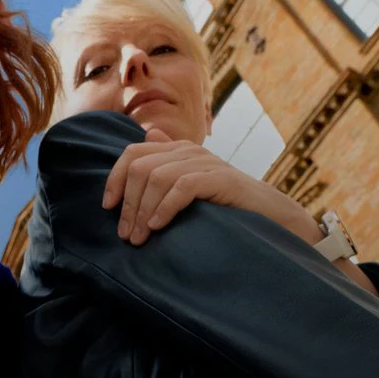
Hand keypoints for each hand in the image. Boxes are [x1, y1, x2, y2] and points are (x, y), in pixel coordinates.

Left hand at [102, 127, 316, 246]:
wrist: (270, 213)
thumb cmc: (225, 205)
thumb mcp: (189, 187)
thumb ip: (165, 167)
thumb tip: (143, 139)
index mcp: (177, 149)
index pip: (133, 153)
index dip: (115, 179)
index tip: (108, 207)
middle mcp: (188, 151)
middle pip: (140, 167)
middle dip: (128, 204)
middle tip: (126, 236)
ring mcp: (205, 162)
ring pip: (157, 178)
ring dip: (142, 211)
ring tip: (139, 238)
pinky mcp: (220, 178)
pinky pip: (182, 187)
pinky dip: (165, 207)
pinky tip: (157, 227)